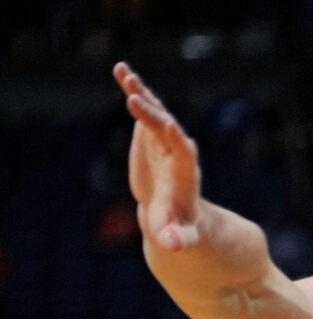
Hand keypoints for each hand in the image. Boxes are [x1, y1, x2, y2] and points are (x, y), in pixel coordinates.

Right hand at [116, 64, 202, 250]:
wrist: (175, 215)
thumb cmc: (178, 229)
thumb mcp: (178, 237)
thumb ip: (178, 239)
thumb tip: (177, 246)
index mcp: (185, 176)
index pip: (185, 155)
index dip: (177, 140)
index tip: (169, 125)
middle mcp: (177, 154)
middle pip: (167, 130)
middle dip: (152, 116)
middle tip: (135, 97)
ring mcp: (164, 141)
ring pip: (154, 114)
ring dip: (141, 94)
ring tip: (125, 74)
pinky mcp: (151, 134)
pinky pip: (143, 109)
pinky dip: (133, 90)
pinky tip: (120, 69)